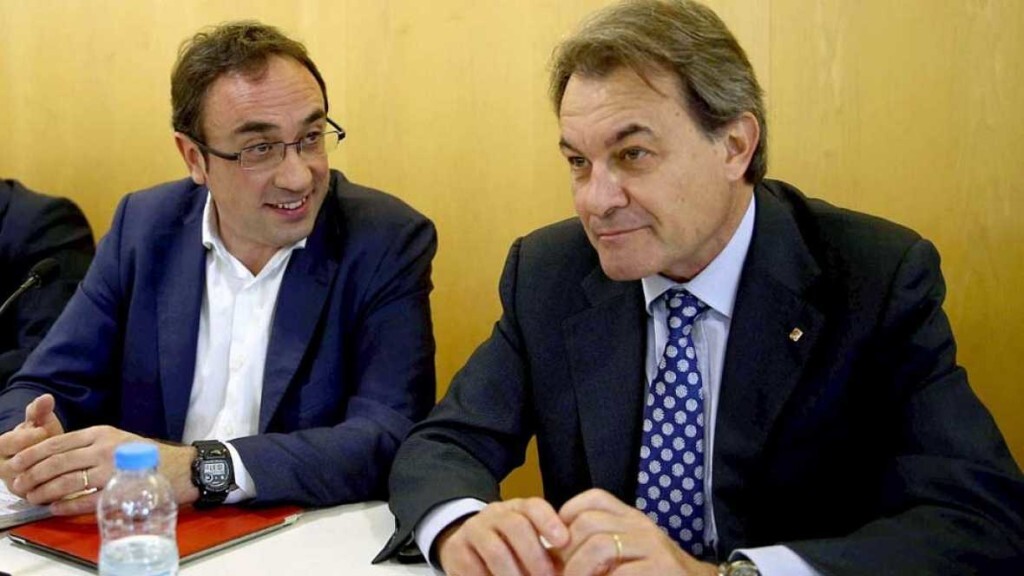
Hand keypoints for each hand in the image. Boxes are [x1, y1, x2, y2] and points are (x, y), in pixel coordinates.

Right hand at [0, 394, 64, 491]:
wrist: (51, 458)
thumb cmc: (43, 437)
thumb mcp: (41, 423)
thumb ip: (40, 411)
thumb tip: (46, 398)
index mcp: (1, 449)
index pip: (6, 444)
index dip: (25, 437)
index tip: (43, 431)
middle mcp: (4, 470)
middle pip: (16, 464)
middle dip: (39, 454)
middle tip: (55, 447)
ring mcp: (18, 486)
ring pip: (29, 482)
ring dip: (48, 470)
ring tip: (63, 459)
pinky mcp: (33, 498)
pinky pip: (44, 493)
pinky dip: (57, 484)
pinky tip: (70, 473)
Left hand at [5, 425, 198, 514]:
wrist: (181, 468)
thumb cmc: (148, 456)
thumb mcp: (118, 439)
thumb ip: (90, 445)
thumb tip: (56, 459)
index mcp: (101, 433)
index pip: (58, 441)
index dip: (32, 454)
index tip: (17, 463)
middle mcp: (104, 448)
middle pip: (56, 461)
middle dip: (32, 475)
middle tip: (19, 485)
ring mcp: (111, 469)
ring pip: (66, 481)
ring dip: (44, 492)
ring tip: (34, 498)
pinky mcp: (118, 490)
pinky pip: (83, 500)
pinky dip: (65, 506)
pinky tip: (55, 508)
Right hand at [437, 497, 570, 575]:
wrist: (467, 546)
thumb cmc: (510, 549)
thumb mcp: (531, 544)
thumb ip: (551, 553)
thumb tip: (576, 567)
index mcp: (519, 509)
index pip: (534, 507)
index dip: (549, 522)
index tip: (564, 542)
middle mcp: (495, 514)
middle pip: (516, 526)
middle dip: (535, 556)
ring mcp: (474, 530)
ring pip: (495, 550)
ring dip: (513, 573)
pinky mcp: (456, 549)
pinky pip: (472, 566)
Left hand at [557, 489, 716, 575]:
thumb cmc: (657, 574)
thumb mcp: (630, 553)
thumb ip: (600, 546)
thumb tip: (554, 552)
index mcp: (632, 518)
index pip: (593, 500)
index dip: (566, 517)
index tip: (557, 545)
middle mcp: (642, 526)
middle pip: (588, 523)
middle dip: (566, 553)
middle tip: (561, 574)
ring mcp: (653, 547)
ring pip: (600, 545)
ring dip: (578, 571)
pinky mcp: (660, 569)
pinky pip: (620, 574)